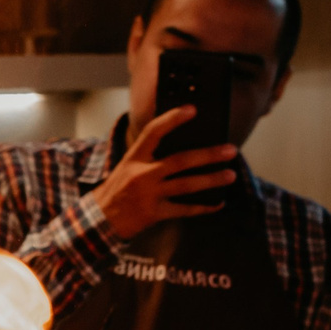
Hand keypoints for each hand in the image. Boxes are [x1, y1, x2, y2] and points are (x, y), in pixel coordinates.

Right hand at [86, 106, 239, 240]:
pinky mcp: (154, 213)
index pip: (153, 132)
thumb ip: (149, 156)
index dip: (172, 119)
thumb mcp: (127, 166)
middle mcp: (142, 174)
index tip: (192, 110)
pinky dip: (203, 207)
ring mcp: (149, 195)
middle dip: (208, 155)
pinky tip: (217, 203)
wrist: (100, 219)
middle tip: (230, 150)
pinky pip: (184, 210)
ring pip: (186, 185)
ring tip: (230, 174)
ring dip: (211, 180)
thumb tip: (185, 146)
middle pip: (180, 161)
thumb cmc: (118, 189)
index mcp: (134, 158)